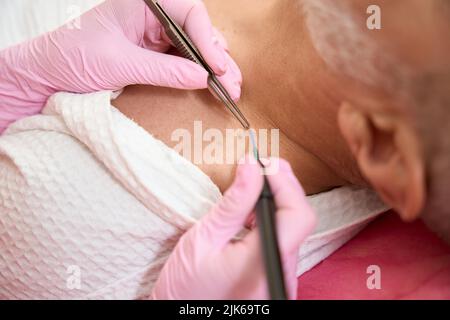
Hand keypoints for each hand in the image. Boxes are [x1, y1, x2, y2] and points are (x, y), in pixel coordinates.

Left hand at [0, 0, 241, 131]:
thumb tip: (204, 78)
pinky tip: (213, 87)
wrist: (46, 76)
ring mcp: (153, 36)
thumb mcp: (121, 64)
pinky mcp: (152, 55)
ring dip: (214, 69)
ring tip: (230, 90)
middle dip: (217, 58)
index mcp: (142, 3)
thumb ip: (165, 71)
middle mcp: (152, 16)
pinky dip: (199, 76)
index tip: (218, 66)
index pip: (189, 13)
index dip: (208, 40)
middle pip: (197, 32)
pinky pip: (182, 62)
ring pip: (194, 48)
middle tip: (232, 84)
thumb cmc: (72, 59)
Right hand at [151, 158, 316, 299]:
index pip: (297, 215)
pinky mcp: (277, 279)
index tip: (265, 163)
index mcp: (263, 264)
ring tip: (254, 186)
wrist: (182, 316)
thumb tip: (251, 167)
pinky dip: (273, 221)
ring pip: (294, 230)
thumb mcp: (204, 238)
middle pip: (299, 220)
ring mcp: (282, 280)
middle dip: (283, 187)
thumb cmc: (185, 287)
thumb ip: (234, 202)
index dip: (285, 183)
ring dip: (278, 202)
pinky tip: (254, 213)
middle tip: (260, 166)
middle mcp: (281, 275)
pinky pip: (285, 242)